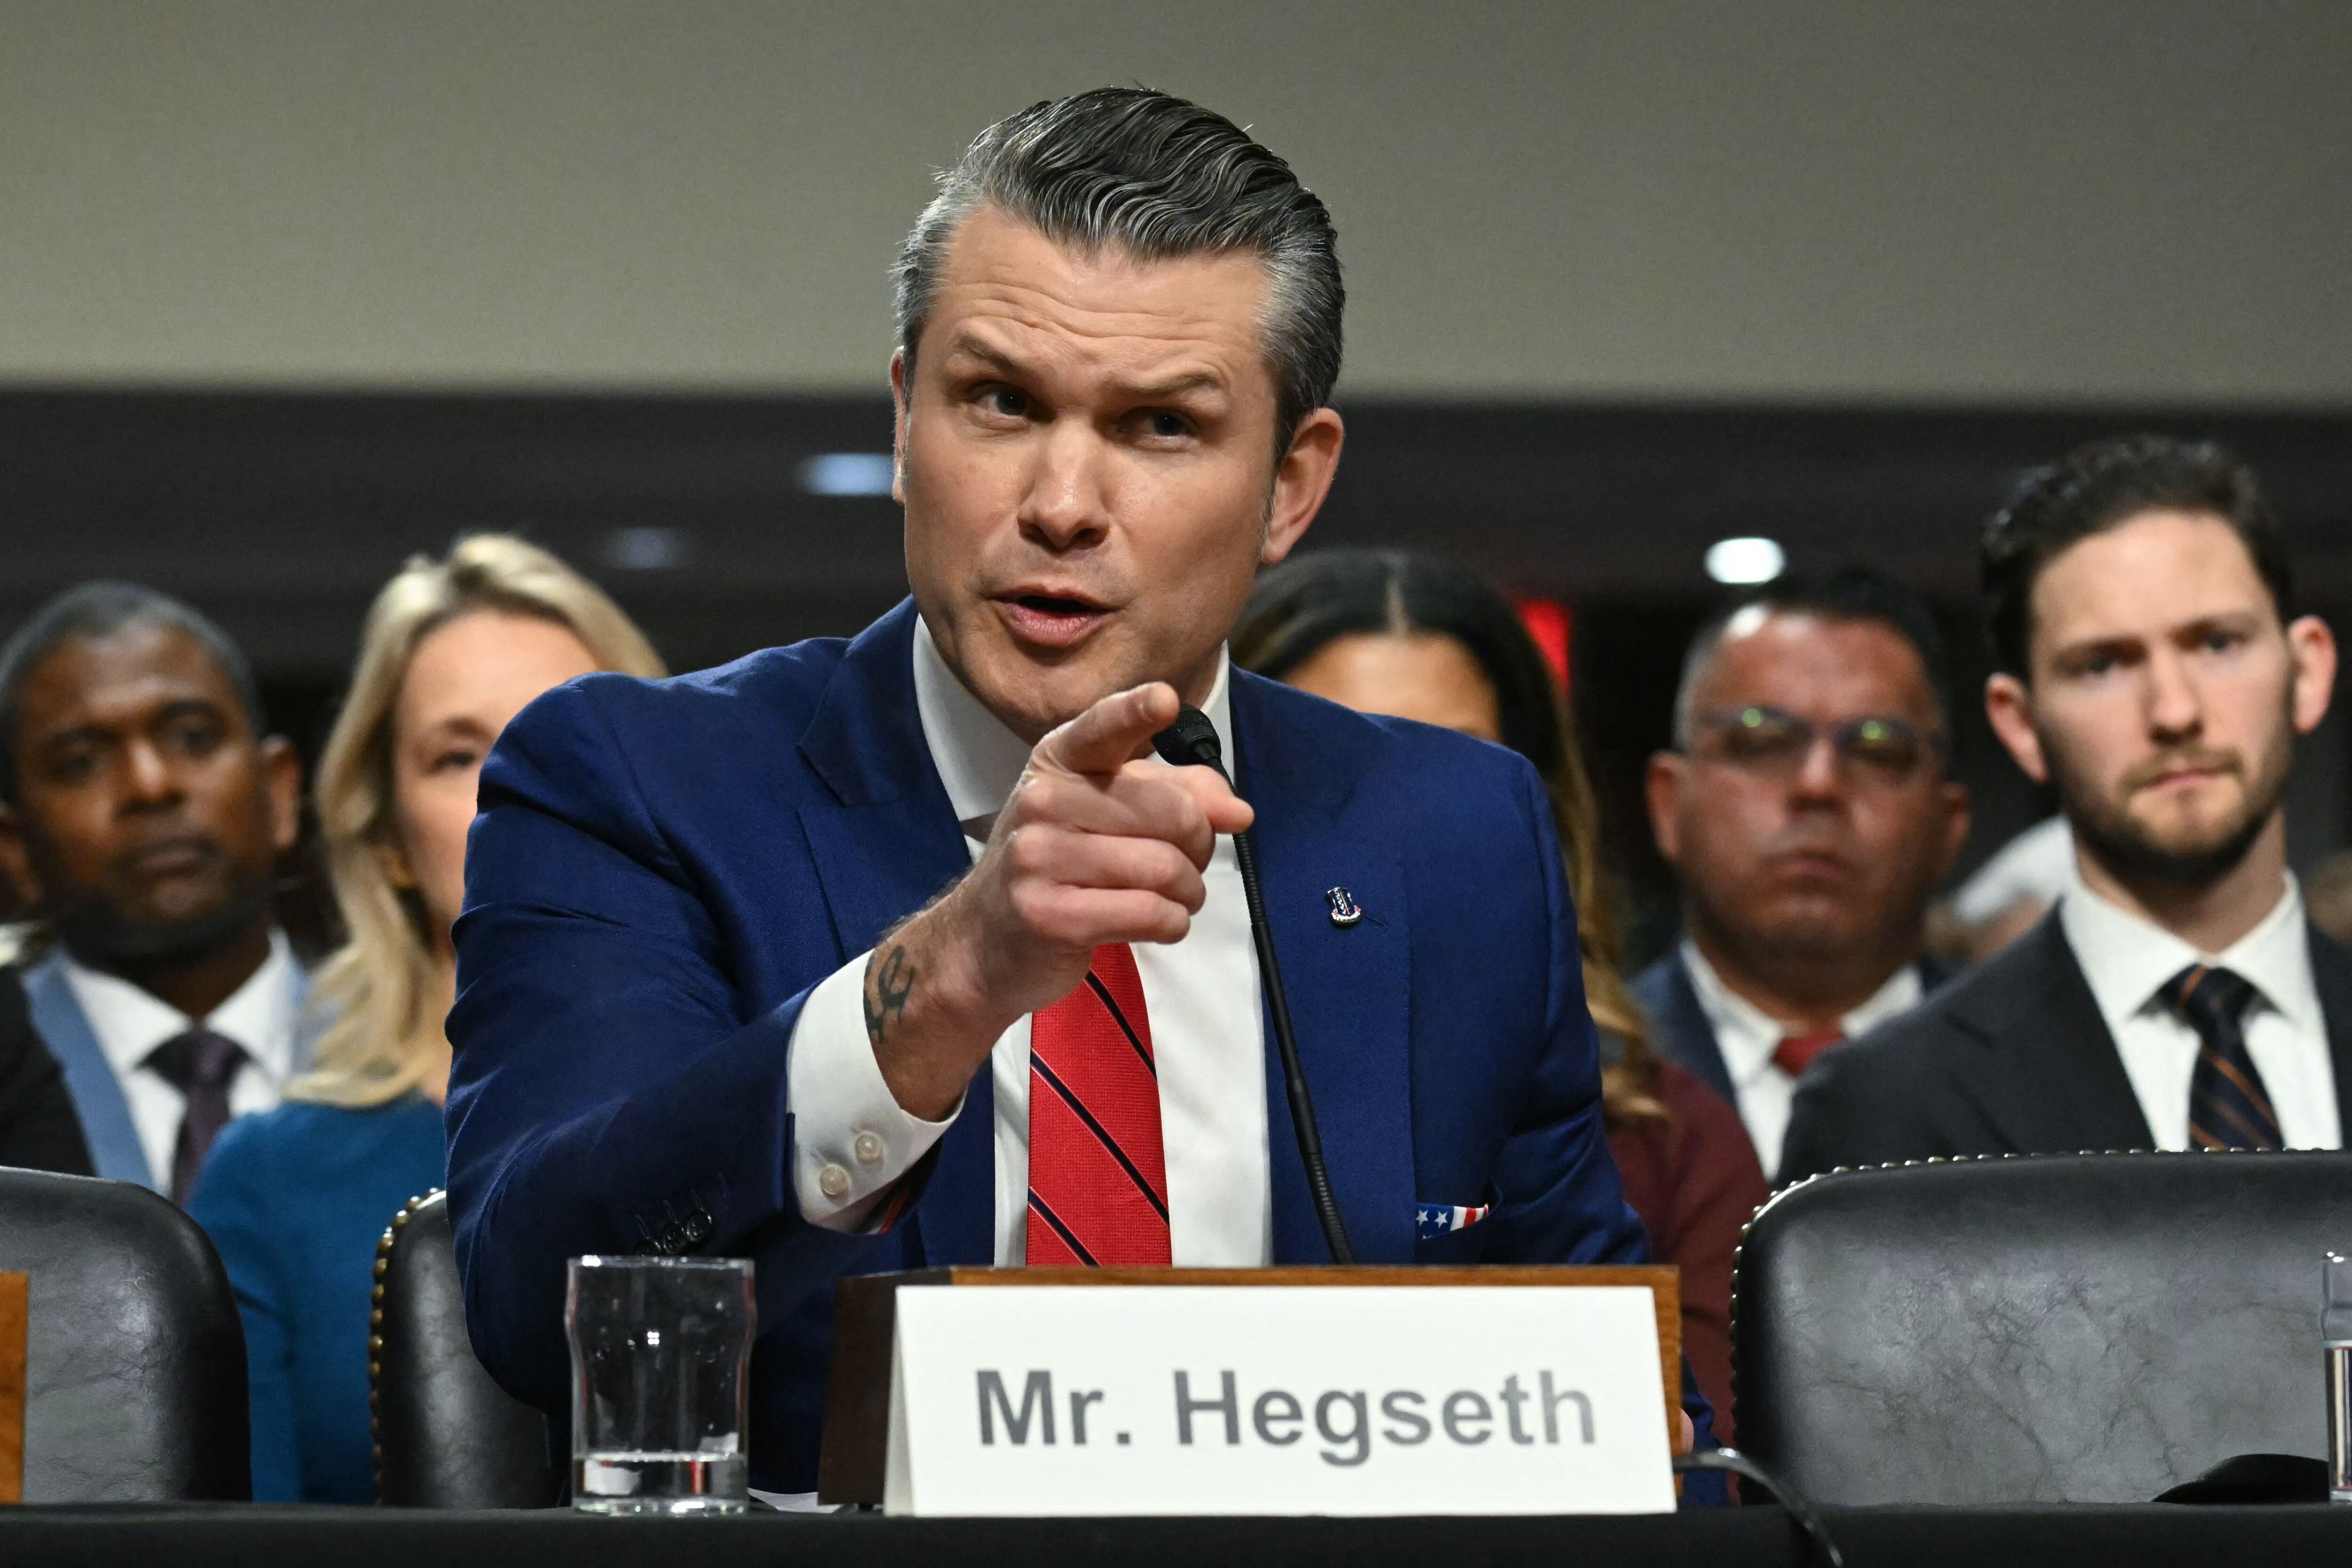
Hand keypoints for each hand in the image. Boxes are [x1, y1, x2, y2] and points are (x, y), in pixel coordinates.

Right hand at [863, 682, 1252, 1118]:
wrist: (984, 939)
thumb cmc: (1059, 864)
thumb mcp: (1109, 812)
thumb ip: (1177, 795)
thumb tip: (1238, 813)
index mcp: (1058, 761)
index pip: (1102, 728)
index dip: (1136, 711)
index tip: (1165, 700)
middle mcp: (1042, 801)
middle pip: (1171, 812)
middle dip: (1199, 845)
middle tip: (1187, 863)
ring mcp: (1038, 858)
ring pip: (1165, 868)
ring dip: (1189, 892)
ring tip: (1175, 897)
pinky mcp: (1048, 916)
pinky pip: (1150, 914)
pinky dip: (1173, 924)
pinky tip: (1158, 923)